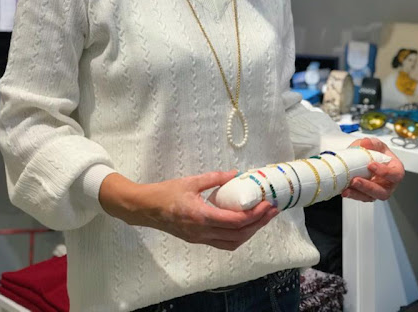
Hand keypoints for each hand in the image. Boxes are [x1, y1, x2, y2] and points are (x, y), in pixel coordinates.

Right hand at [99, 170, 277, 250]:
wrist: (145, 208)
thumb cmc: (166, 192)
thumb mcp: (191, 181)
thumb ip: (214, 178)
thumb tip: (236, 173)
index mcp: (201, 216)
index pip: (235, 221)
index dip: (254, 215)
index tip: (267, 204)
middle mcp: (202, 232)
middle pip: (238, 235)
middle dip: (258, 224)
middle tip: (272, 211)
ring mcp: (200, 239)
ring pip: (232, 243)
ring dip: (250, 232)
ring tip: (263, 218)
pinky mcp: (198, 239)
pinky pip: (223, 243)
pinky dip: (238, 236)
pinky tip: (245, 225)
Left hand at [342, 137, 404, 202]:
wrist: (367, 158)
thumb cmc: (377, 153)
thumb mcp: (376, 144)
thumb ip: (372, 143)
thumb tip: (365, 143)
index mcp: (396, 170)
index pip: (395, 174)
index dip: (385, 172)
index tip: (371, 165)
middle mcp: (389, 184)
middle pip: (383, 191)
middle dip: (368, 187)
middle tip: (355, 180)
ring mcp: (378, 191)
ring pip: (371, 197)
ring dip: (358, 193)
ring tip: (347, 188)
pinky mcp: (368, 195)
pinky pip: (361, 198)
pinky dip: (353, 194)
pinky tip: (345, 190)